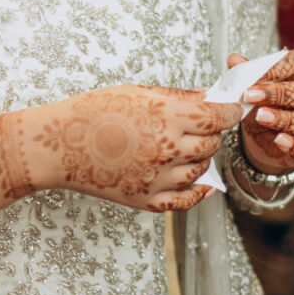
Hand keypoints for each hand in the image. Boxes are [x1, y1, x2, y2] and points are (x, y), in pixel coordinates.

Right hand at [0, 85, 243, 214]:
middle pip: (211, 144)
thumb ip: (177, 98)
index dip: (231, 111)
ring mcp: (157, 177)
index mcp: (167, 117)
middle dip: (211, 133)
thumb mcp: (138, 93)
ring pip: (200, 170)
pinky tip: (201, 185)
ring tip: (186, 147)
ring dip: (200, 158)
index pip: (219, 116)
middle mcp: (167, 149)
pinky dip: (197, 193)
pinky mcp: (146, 199)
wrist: (59, 144)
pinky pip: (184, 201)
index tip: (234, 108)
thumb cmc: (94, 111)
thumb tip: (208, 97)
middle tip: (202, 125)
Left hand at [236, 49, 293, 170]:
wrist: (266, 136)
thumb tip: (234, 59)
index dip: (279, 69)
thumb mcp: (257, 85)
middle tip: (251, 96)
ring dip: (287, 120)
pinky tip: (278, 141)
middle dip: (281, 94)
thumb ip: (249, 73)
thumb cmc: (267, 103)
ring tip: (261, 117)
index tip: (254, 76)